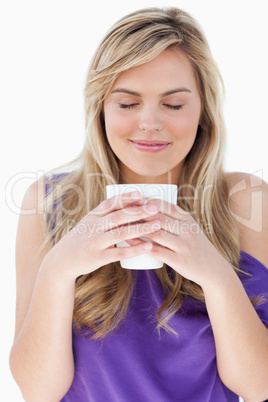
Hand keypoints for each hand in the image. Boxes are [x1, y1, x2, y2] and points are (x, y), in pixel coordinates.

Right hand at [42, 192, 159, 280]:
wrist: (61, 261)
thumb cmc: (81, 239)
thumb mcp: (89, 223)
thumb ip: (105, 214)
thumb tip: (130, 204)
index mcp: (93, 216)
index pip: (111, 203)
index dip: (126, 198)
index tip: (141, 194)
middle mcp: (94, 227)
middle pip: (119, 216)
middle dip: (138, 211)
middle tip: (155, 207)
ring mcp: (96, 242)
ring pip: (121, 233)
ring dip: (141, 228)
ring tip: (158, 224)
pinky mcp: (98, 257)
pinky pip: (119, 252)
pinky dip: (135, 249)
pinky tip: (149, 246)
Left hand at [127, 199, 229, 287]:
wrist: (213, 269)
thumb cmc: (196, 246)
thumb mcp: (190, 228)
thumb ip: (174, 219)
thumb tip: (150, 206)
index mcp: (188, 220)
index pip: (166, 206)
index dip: (149, 201)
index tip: (134, 199)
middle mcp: (187, 230)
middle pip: (159, 218)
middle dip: (140, 213)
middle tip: (123, 211)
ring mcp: (183, 245)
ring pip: (157, 233)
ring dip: (138, 228)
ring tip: (122, 225)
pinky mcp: (179, 260)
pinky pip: (156, 250)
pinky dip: (141, 245)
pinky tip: (130, 242)